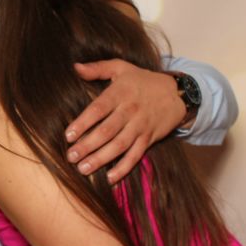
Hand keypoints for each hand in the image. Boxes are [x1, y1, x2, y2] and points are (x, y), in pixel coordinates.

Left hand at [64, 60, 185, 183]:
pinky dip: (124, 167)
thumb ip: (97, 68)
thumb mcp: (121, 67)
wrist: (177, 93)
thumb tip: (75, 67)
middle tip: (71, 157)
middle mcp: (130, 111)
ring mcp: (140, 126)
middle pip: (107, 131)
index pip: (98, 109)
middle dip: (88, 145)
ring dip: (101, 159)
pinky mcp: (149, 138)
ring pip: (120, 145)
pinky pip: (136, 155)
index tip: (68, 135)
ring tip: (83, 169)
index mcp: (120, 93)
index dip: (83, 123)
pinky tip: (110, 178)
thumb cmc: (142, 80)